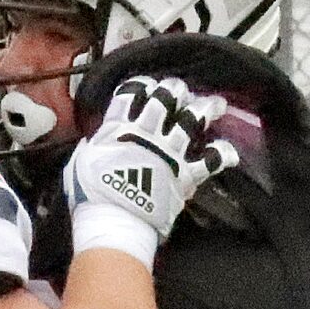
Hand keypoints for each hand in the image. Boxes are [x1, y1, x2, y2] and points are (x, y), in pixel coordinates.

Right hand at [63, 75, 240, 255]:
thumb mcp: (80, 164)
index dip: (140, 85)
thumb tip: (94, 141)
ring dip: (206, 108)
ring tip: (216, 103)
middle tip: (179, 90)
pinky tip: (229, 151)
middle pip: (166, 98)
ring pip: (193, 120)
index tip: (146, 86)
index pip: (131, 93)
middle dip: (174, 90)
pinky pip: (211, 160)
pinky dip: (222, 154)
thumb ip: (93, 146)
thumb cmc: (91, 197)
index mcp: (119, 128)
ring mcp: (170, 152)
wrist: (114, 222)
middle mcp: (148, 133)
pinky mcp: (185, 174)